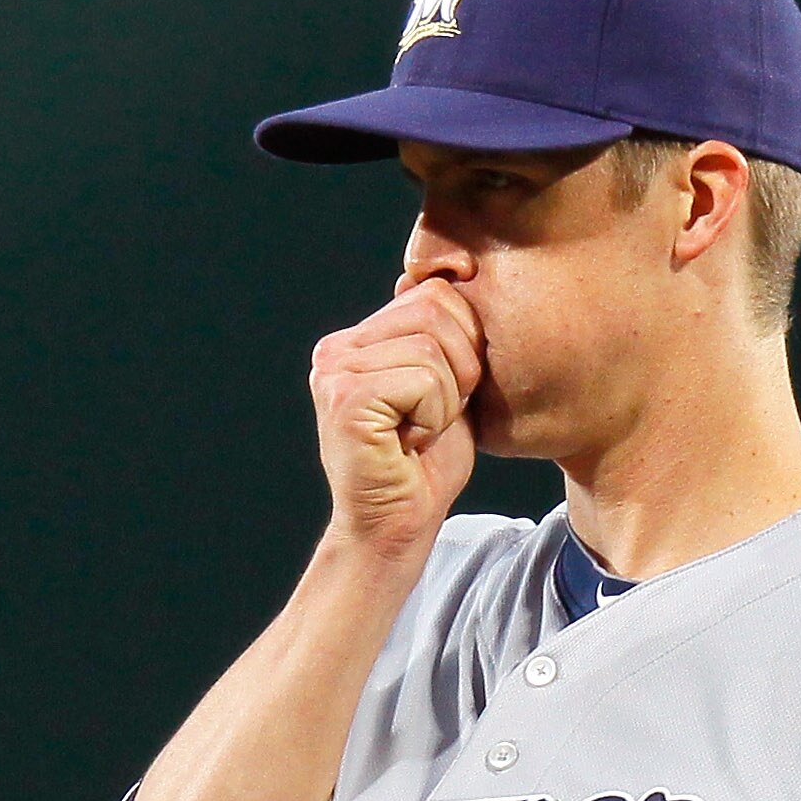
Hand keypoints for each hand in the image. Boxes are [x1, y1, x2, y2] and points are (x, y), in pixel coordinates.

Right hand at [308, 279, 483, 567]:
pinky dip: (434, 418)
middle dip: (460, 369)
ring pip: (434, 350)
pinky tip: (409, 443)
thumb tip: (453, 274)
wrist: (397, 527)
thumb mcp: (445, 389)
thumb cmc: (426, 465)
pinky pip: (424, 381)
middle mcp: (337, 349)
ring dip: (446, 401)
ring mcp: (335, 371)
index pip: (436, 295)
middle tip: (433, 418)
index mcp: (358, 340)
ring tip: (418, 432)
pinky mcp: (345, 398)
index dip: (465, 345)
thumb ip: (445, 338)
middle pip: (438, 311)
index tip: (443, 397)